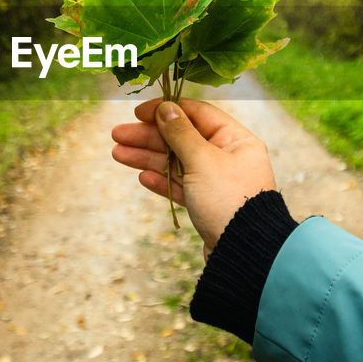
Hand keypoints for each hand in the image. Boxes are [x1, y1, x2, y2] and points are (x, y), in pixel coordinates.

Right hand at [112, 98, 275, 256]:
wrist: (245, 253)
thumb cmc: (229, 200)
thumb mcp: (202, 160)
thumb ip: (181, 133)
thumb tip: (166, 108)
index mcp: (236, 140)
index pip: (197, 114)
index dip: (167, 110)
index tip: (139, 111)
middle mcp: (227, 158)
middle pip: (182, 139)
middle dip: (148, 136)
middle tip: (117, 134)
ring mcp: (216, 182)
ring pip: (177, 163)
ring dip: (147, 157)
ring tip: (117, 153)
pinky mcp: (207, 205)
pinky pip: (181, 187)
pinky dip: (162, 181)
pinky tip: (142, 177)